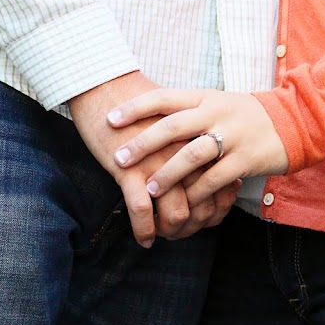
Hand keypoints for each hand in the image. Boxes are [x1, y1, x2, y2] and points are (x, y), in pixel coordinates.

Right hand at [68, 74, 238, 245]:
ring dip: (171, 232)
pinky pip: (142, 210)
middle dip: (193, 227)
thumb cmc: (140, 108)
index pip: (219, 188)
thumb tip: (205, 174)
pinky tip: (144, 239)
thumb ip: (193, 147)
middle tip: (180, 232)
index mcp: (199, 142)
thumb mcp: (177, 126)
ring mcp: (159, 163)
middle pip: (202, 206)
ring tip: (163, 234)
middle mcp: (184, 155)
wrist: (105, 86)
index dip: (214, 211)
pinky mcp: (130, 169)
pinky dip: (144, 230)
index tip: (202, 218)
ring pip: (177, 214)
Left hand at [107, 89, 288, 206]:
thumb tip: (145, 120)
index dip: (135, 108)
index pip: (163, 98)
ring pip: (192, 154)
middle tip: (119, 159)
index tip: (110, 120)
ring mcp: (232, 136)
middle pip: (173, 126)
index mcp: (205, 97)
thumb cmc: (246, 116)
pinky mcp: (246, 159)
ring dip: (168, 173)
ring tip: (149, 189)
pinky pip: (215, 178)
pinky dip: (197, 192)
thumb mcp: (217, 104)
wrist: (295, 120)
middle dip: (143, 144)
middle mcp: (216, 113)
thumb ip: (187, 112)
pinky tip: (183, 203)